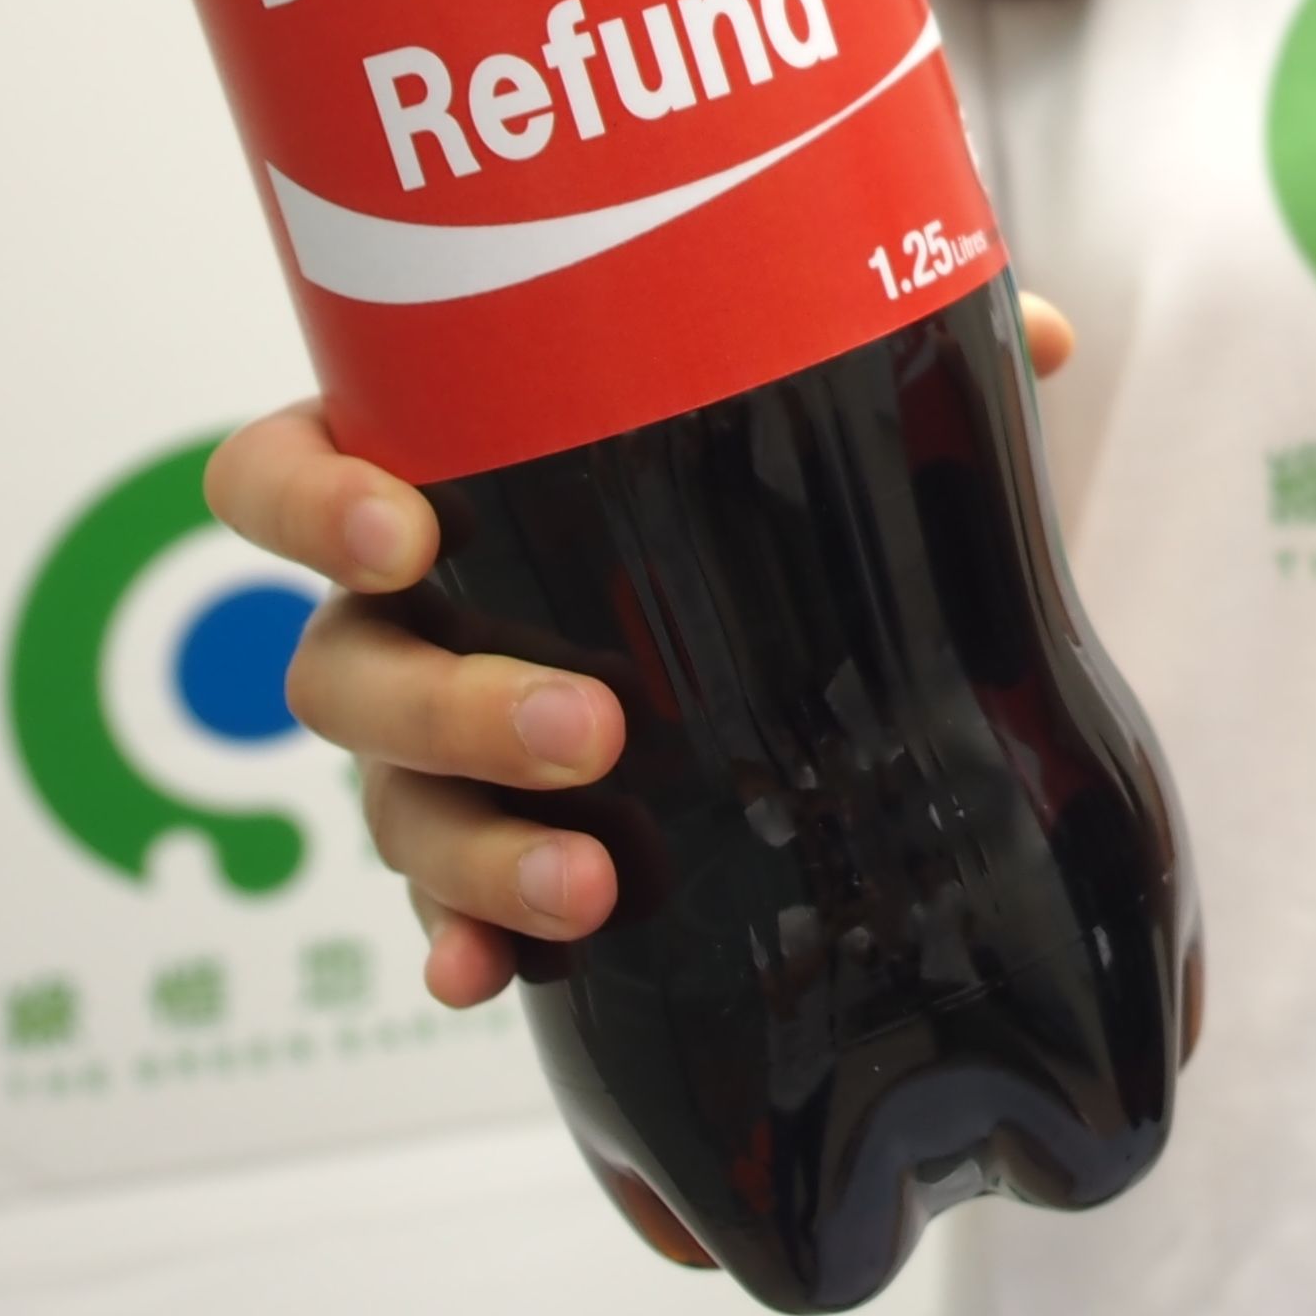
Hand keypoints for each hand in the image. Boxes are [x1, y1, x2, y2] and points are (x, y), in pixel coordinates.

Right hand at [206, 294, 1081, 1008]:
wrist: (780, 615)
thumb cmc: (724, 468)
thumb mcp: (789, 392)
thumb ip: (884, 339)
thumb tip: (1036, 335)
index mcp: (427, 473)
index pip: (279, 475)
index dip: (310, 504)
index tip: (406, 529)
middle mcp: (399, 618)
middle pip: (335, 668)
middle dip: (449, 705)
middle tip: (591, 727)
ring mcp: (430, 751)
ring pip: (391, 806)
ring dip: (476, 848)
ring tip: (591, 884)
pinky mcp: (491, 852)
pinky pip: (448, 915)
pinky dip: (466, 947)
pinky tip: (490, 980)